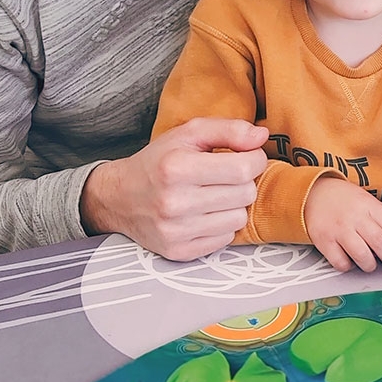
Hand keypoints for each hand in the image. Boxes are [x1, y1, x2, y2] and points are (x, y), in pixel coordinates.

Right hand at [80, 118, 268, 260]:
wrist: (118, 197)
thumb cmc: (160, 161)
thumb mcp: (189, 134)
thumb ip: (230, 129)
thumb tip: (262, 136)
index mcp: (177, 167)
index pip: (244, 168)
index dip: (255, 159)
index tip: (246, 156)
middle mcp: (174, 202)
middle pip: (246, 194)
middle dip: (243, 181)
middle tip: (225, 176)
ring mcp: (176, 231)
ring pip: (239, 218)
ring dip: (233, 205)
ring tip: (213, 195)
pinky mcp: (179, 252)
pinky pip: (226, 239)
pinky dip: (221, 225)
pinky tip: (204, 214)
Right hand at [304, 177, 381, 272]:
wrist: (313, 193)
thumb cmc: (344, 200)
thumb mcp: (367, 201)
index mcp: (369, 206)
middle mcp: (355, 217)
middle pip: (379, 242)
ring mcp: (339, 230)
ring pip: (362, 255)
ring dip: (370, 265)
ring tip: (371, 264)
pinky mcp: (324, 241)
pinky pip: (341, 262)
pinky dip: (348, 266)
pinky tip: (350, 261)